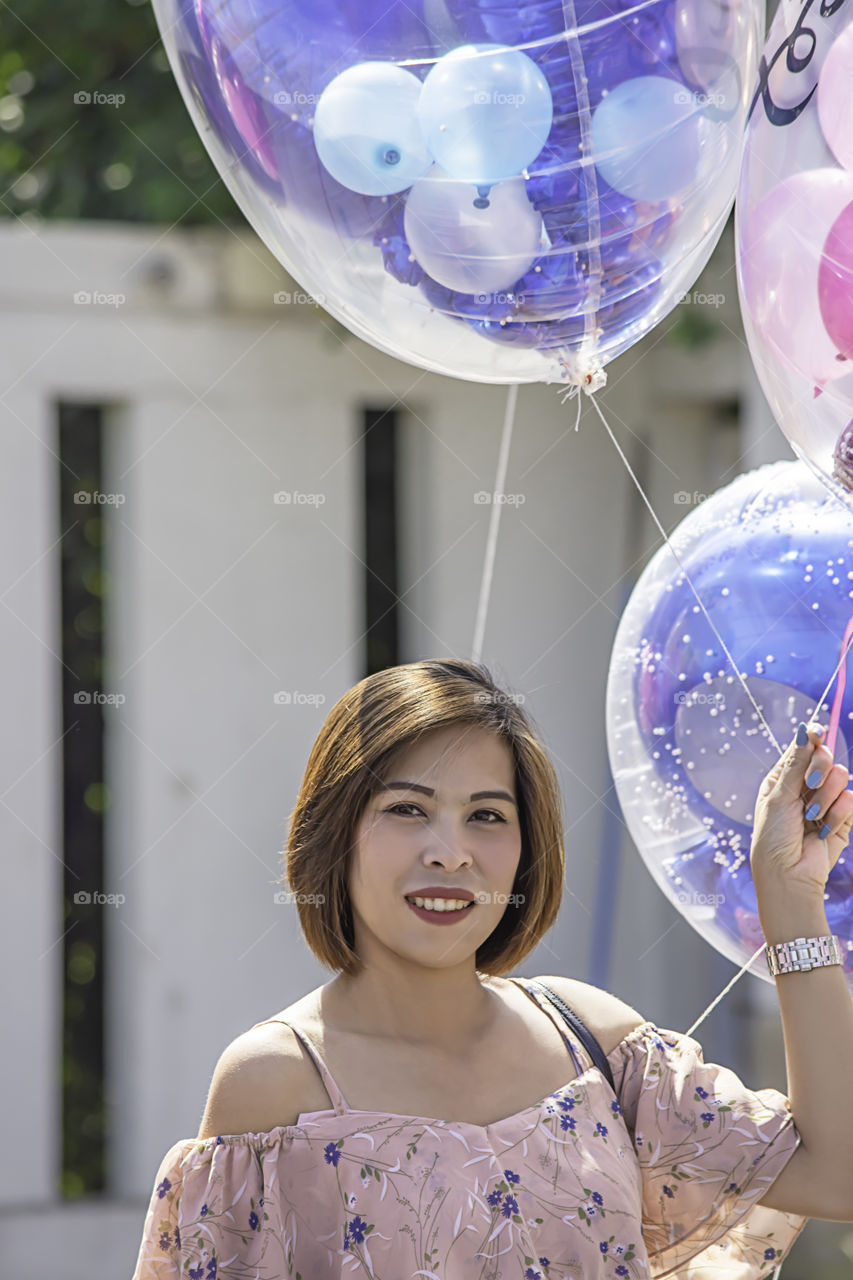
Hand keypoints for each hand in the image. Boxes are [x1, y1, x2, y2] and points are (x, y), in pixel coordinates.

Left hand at [750, 722, 852, 903]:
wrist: (788, 874)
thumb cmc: (773, 836)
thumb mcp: (779, 796)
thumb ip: (796, 764)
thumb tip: (805, 730)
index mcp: (783, 778)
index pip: (803, 749)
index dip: (812, 740)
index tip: (817, 734)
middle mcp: (805, 787)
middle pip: (825, 757)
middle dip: (820, 768)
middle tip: (811, 783)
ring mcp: (825, 801)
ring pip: (841, 776)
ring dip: (826, 796)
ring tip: (811, 816)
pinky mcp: (842, 817)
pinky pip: (851, 799)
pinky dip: (837, 814)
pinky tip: (822, 829)